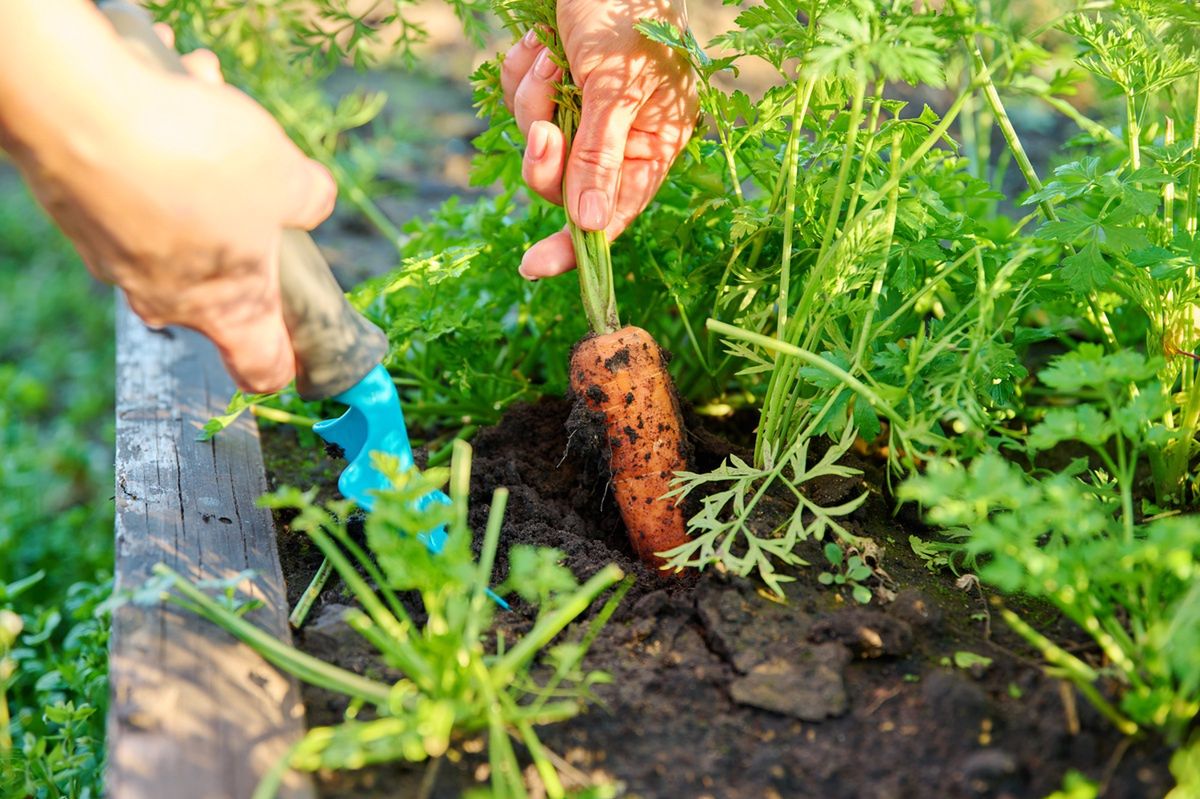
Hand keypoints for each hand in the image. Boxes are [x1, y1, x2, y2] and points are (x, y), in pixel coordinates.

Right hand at [0, 13, 334, 392]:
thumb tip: (313, 200)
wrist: (85, 109)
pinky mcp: (82, 212)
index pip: (261, 368)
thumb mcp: (288, 178)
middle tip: (260, 178)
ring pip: (179, 217)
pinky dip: (158, 141)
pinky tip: (172, 89)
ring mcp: (117, 257)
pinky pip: (137, 182)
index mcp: (228, 309)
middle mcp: (166, 297)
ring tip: (212, 106)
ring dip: (203, 168)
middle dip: (247, 225)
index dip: (287, 363)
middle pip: (222, 283)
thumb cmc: (198, 161)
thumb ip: (310, 199)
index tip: (299, 351)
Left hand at [500, 0, 696, 278]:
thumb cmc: (626, 4)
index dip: (577, 246)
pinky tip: (536, 41)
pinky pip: (522, 100)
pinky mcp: (556, 81)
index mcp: (655, 141)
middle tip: (543, 127)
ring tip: (547, 56)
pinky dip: (520, 74)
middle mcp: (621, 132)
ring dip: (531, 101)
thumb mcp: (615, 85)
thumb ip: (601, 156)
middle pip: (565, 183)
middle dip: (544, 157)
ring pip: (537, 141)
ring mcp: (584, 107)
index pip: (615, 212)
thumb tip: (594, 226)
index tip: (533, 266)